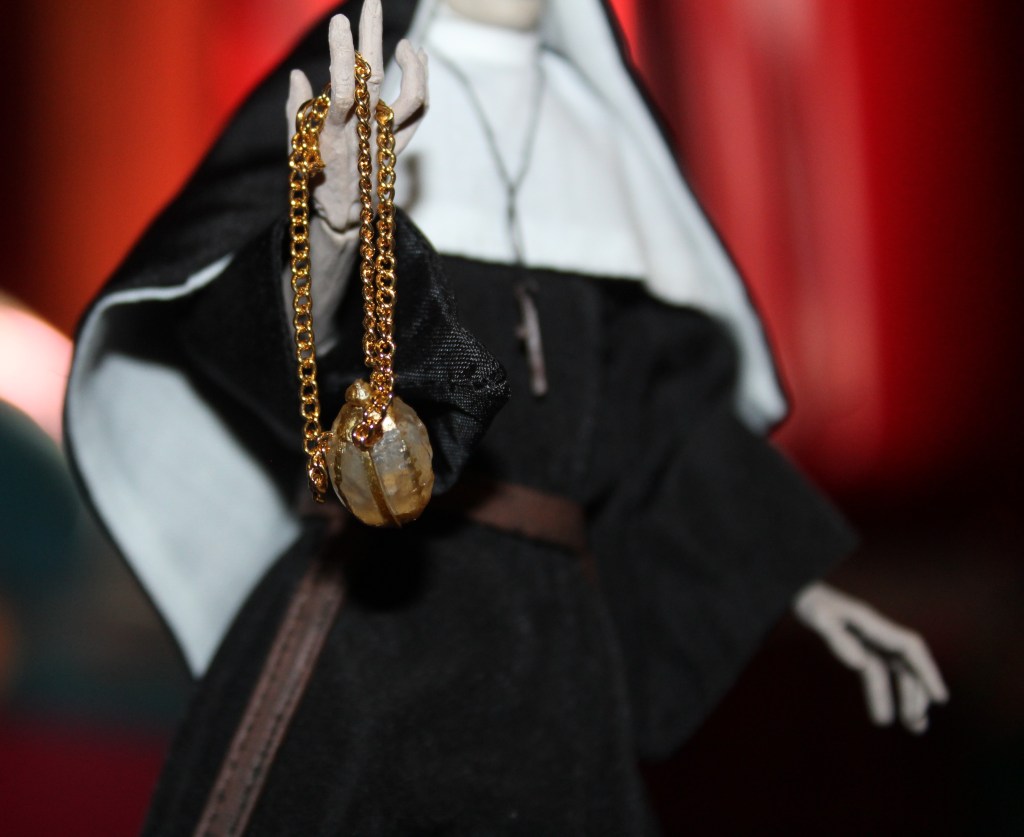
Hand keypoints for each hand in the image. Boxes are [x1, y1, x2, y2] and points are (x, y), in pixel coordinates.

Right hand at [285, 0, 428, 233]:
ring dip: (411, 66)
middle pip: (374, 82)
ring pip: (410, 101)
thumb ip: (298, 112)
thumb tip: (298, 76)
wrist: (345, 218)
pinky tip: (416, 57)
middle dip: (372, 38)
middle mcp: (363, 136)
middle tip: (371, 3)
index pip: (343, 92)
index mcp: (332, 135)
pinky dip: (420, 82)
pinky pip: (417, 113)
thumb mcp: (297, 150)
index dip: (343, 57)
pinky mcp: (399, 146)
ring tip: (405, 40)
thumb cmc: (315, 180)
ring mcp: (386, 141)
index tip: (340, 23)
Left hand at [793, 582, 948, 732]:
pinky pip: (879, 672)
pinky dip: (884, 692)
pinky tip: (884, 713)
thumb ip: (837, 638)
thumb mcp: (818, 617)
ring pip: (897, 671)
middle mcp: (877, 633)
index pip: (910, 647)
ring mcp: (870, 640)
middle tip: (917, 725)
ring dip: (906, 697)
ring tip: (913, 727)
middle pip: (907, 664)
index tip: (941, 698)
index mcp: (873, 624)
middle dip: (917, 693)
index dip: (927, 671)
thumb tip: (859, 664)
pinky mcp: (860, 647)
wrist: (802, 594)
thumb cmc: (810, 604)